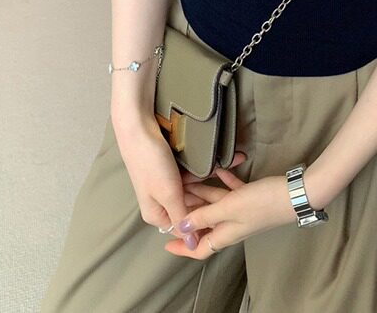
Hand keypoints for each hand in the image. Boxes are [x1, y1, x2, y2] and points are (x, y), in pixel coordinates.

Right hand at [111, 112, 245, 250]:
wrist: (138, 129)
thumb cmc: (152, 164)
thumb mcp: (169, 195)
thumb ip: (181, 219)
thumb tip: (193, 246)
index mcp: (157, 214)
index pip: (186, 226)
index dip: (207, 221)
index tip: (228, 212)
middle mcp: (162, 202)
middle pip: (193, 205)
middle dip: (213, 194)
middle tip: (235, 187)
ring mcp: (168, 183)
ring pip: (195, 187)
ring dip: (213, 177)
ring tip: (237, 164)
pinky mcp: (172, 168)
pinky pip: (193, 173)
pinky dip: (207, 167)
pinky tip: (225, 161)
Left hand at [163, 167, 298, 258]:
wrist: (294, 194)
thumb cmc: (261, 204)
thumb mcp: (228, 208)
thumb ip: (204, 217)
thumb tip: (182, 228)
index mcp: (225, 234)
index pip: (199, 248)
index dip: (182, 247)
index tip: (166, 241)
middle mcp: (231, 225)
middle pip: (204, 222)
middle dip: (188, 210)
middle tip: (174, 195)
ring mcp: (241, 211)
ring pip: (216, 204)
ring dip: (203, 191)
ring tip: (188, 177)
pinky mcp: (251, 197)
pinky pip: (231, 191)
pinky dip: (223, 181)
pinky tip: (217, 169)